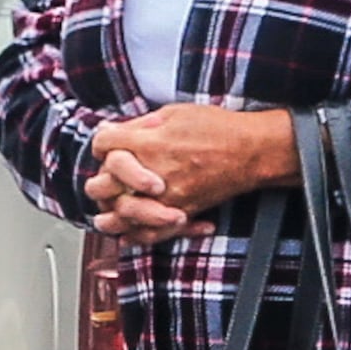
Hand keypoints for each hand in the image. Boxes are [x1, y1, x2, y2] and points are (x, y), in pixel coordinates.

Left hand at [87, 105, 301, 243]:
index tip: (106, 143)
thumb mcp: (175, 113)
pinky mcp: (181, 213)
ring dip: (109, 215)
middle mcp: (151, 173)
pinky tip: (128, 235)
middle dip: (99, 180)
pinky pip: (150, 233)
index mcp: (148, 143)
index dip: (101, 142)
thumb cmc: (217, 127)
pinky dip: (136, 236)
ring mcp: (165, 197)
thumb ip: (141, 124)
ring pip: (122, 214)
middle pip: (104, 183)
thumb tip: (113, 129)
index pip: (104, 145)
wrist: (251, 152)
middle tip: (102, 180)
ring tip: (103, 217)